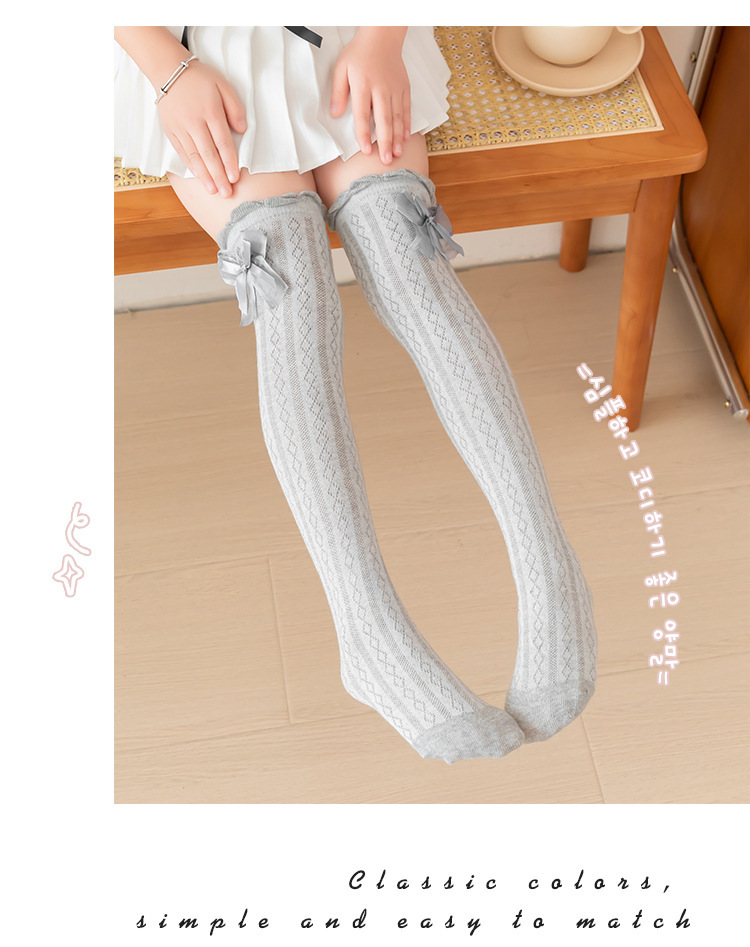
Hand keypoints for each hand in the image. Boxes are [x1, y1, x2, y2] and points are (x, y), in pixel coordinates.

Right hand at [157, 61, 246, 196]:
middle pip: (208, 154)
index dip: (229, 162)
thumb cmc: (201, 80)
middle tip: (227, 193)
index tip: (235, 178)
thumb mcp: (223, 85)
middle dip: (219, 176)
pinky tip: (199, 177)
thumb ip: (235, 108)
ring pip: (194, 156)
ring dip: (205, 176)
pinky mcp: (170, 131)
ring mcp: (180, 127)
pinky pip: (182, 152)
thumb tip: (242, 130)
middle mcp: (194, 121)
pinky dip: (191, 166)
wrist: (169, 71)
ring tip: (214, 191)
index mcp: (210, 110)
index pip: (222, 142)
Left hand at [329, 27, 410, 164]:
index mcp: (363, 85)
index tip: (366, 150)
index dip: (364, 134)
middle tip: (386, 161)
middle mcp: (381, 89)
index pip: (363, 115)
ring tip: (397, 154)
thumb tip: (335, 114)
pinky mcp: (404, 88)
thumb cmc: (359, 53)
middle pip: (384, 120)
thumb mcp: (341, 68)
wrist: (382, 36)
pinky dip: (406, 125)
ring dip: (397, 138)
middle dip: (385, 142)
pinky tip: (405, 138)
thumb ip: (338, 92)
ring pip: (397, 117)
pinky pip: (406, 109)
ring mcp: (395, 89)